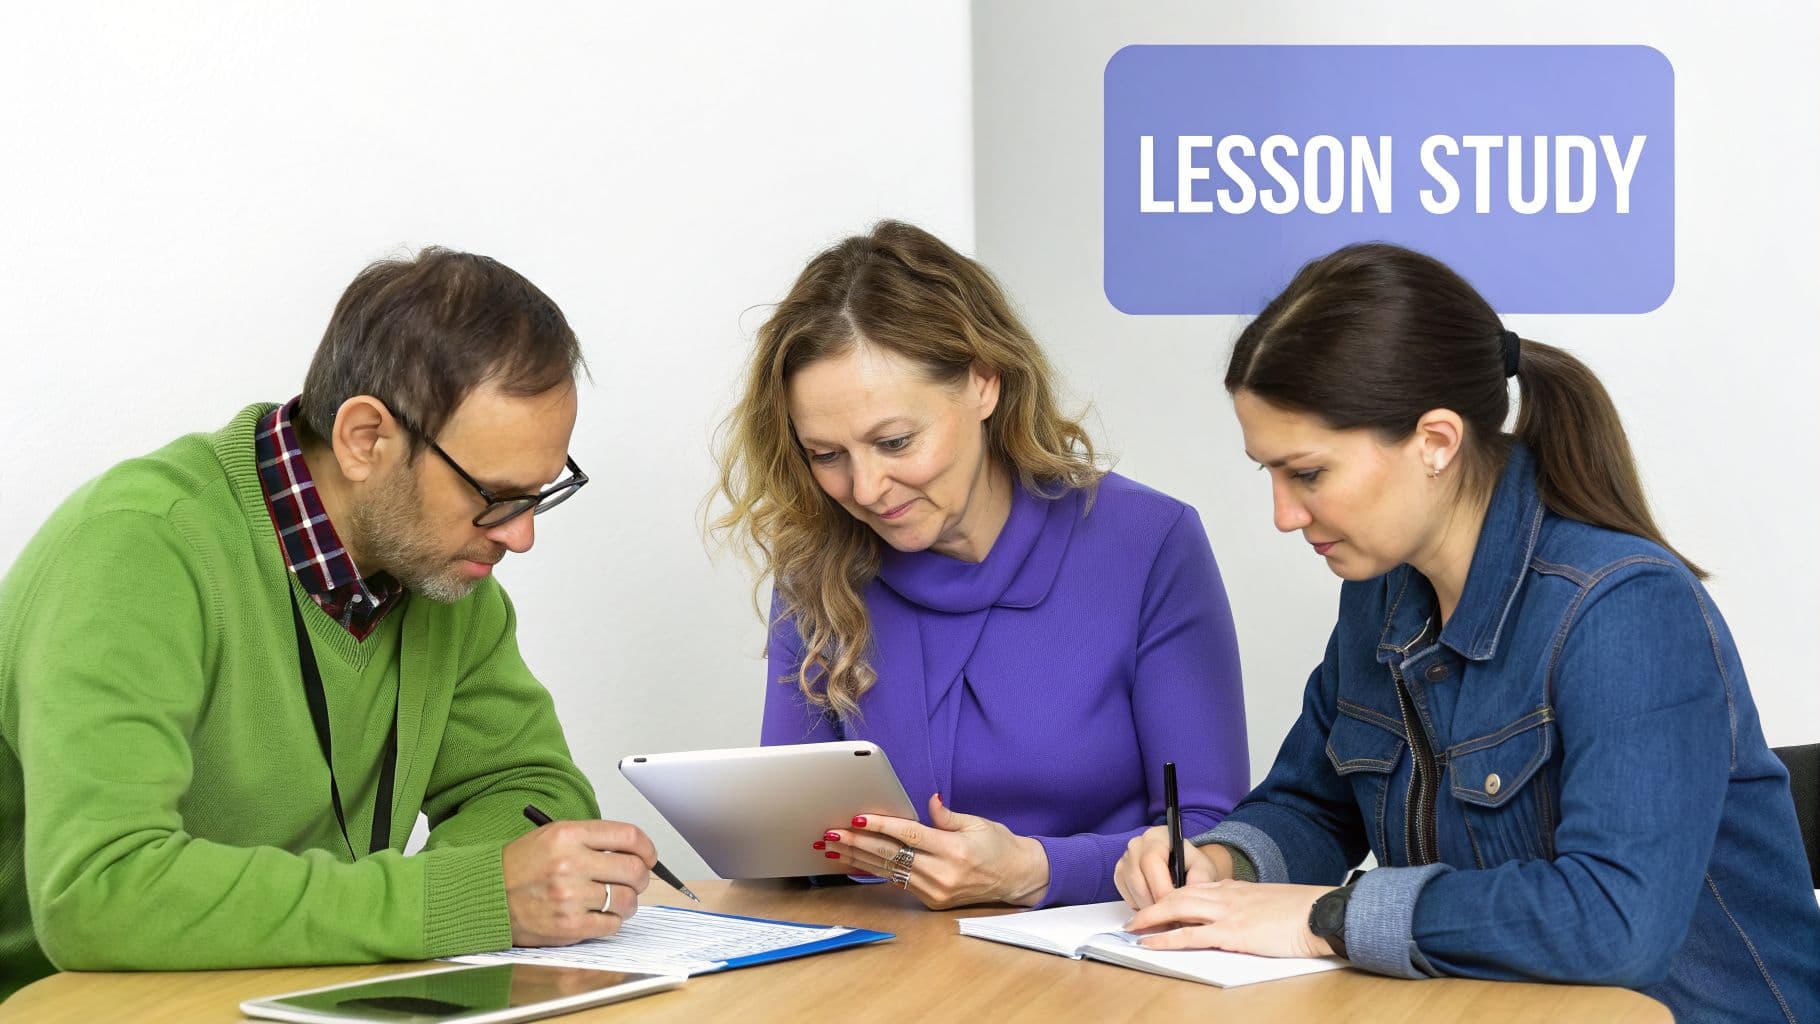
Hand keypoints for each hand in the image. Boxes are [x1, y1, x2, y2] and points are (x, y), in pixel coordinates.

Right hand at [502, 819, 654, 945]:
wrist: (487, 895)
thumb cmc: (519, 867)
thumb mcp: (552, 837)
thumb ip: (592, 840)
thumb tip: (634, 852)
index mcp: (568, 835)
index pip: (628, 837)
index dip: (647, 848)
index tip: (649, 856)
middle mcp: (570, 863)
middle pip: (634, 870)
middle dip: (641, 877)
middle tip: (635, 881)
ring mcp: (570, 896)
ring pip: (626, 900)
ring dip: (627, 902)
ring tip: (614, 900)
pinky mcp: (569, 925)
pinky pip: (611, 924)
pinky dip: (612, 921)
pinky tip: (599, 914)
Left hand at [819, 793, 1049, 909]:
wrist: (1017, 878)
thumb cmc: (999, 845)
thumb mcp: (977, 822)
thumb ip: (946, 815)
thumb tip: (927, 800)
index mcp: (954, 850)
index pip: (909, 835)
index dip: (880, 825)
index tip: (856, 818)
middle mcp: (942, 874)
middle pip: (891, 855)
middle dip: (856, 842)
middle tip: (830, 832)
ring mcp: (936, 891)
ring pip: (888, 871)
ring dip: (857, 858)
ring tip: (832, 847)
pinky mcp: (932, 901)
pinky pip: (897, 882)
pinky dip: (873, 871)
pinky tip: (853, 862)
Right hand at [1113, 825, 1224, 908]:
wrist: (1183, 868)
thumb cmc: (1191, 866)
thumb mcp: (1203, 868)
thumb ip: (1201, 877)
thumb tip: (1193, 888)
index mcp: (1158, 837)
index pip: (1151, 861)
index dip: (1161, 888)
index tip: (1174, 909)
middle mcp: (1137, 844)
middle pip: (1138, 877)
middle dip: (1154, 903)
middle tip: (1170, 920)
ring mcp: (1125, 859)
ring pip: (1131, 889)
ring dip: (1148, 908)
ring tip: (1166, 919)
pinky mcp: (1120, 874)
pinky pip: (1125, 896)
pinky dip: (1139, 907)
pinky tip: (1155, 909)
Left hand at [1124, 880, 1335, 958]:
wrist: (1319, 913)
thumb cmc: (1301, 912)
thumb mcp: (1269, 902)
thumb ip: (1249, 905)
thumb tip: (1240, 917)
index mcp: (1235, 888)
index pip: (1193, 887)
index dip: (1171, 896)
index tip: (1158, 905)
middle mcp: (1226, 896)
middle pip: (1177, 894)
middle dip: (1152, 905)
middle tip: (1134, 917)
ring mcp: (1227, 913)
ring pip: (1176, 909)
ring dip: (1150, 919)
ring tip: (1133, 928)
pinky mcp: (1231, 933)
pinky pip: (1189, 935)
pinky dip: (1165, 939)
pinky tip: (1150, 944)